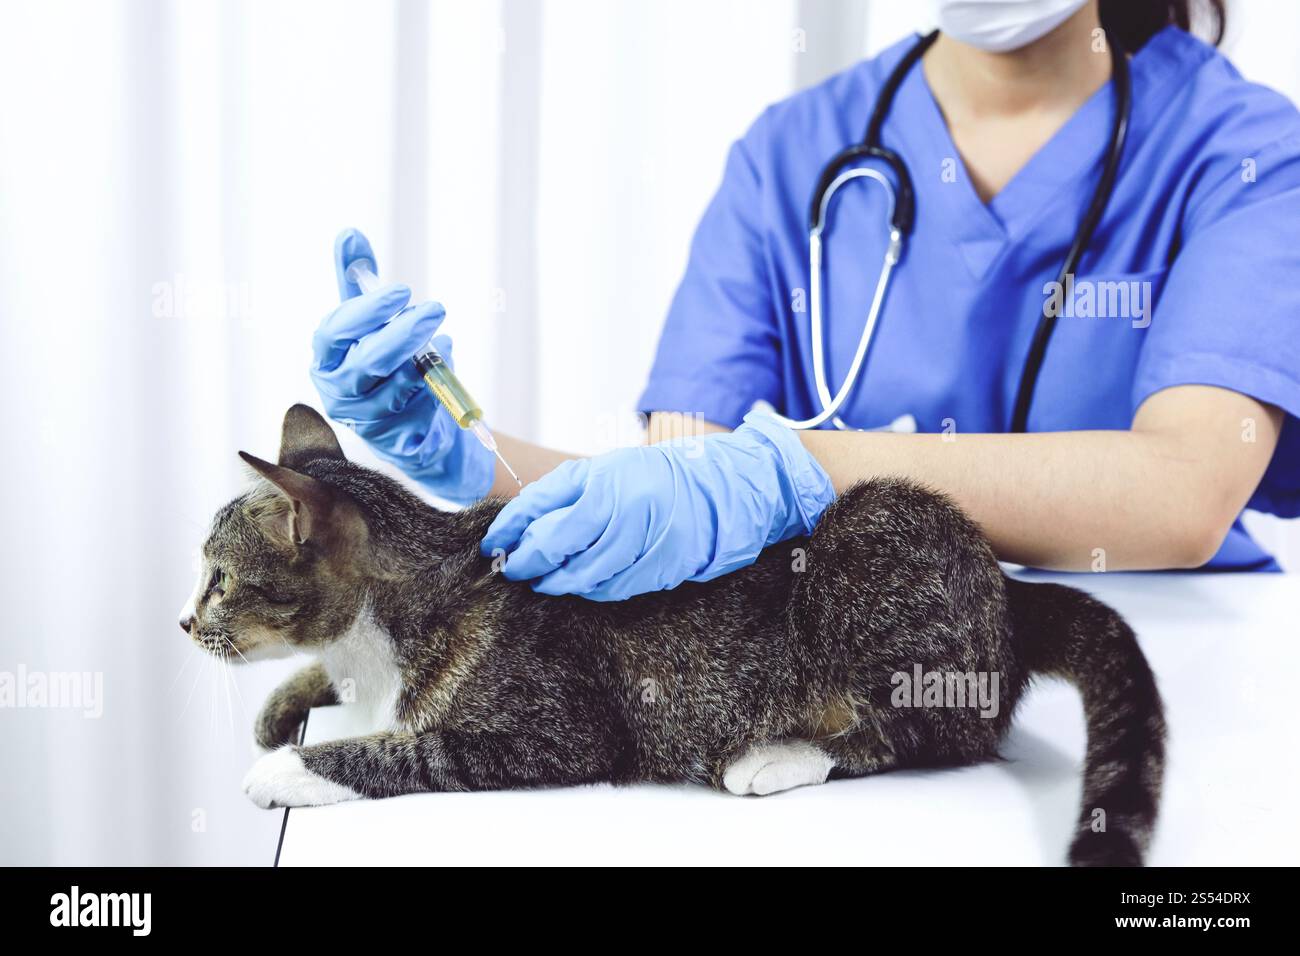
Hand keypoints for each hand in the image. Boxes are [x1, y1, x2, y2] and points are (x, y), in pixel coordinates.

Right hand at [310, 228, 493, 504]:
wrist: (407, 424)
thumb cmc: (381, 363)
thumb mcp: (368, 321)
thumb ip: (355, 279)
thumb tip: (349, 233)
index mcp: (326, 360)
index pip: (334, 332)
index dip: (367, 310)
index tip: (402, 291)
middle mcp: (339, 393)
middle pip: (367, 362)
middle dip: (403, 333)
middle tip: (435, 308)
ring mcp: (367, 421)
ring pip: (396, 387)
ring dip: (423, 359)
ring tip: (441, 336)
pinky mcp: (398, 441)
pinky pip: (422, 409)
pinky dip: (437, 381)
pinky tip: (445, 360)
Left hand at [480, 412, 835, 599]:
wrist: (717, 490)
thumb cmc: (648, 476)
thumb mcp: (600, 471)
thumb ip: (559, 494)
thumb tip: (513, 526)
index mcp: (603, 485)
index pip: (541, 517)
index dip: (511, 535)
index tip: (493, 547)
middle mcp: (624, 514)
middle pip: (559, 552)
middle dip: (530, 565)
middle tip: (515, 571)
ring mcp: (645, 545)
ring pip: (585, 578)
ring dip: (558, 583)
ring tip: (544, 581)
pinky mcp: (662, 569)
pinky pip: (615, 589)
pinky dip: (592, 590)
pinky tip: (580, 584)